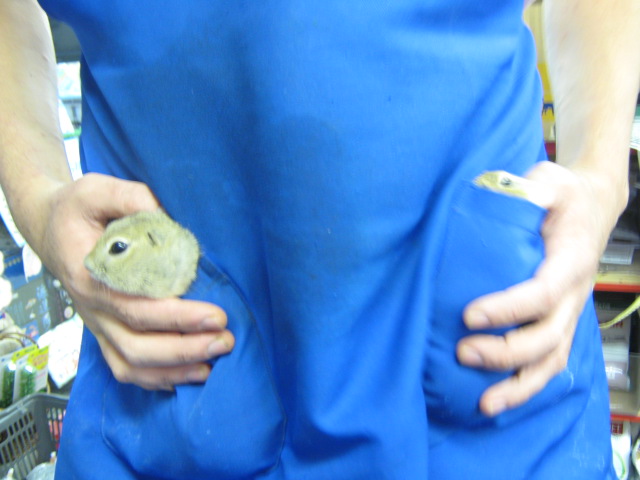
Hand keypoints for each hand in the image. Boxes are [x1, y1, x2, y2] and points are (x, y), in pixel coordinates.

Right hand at [37, 173, 234, 389]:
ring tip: (214, 362)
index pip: (136, 307)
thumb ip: (131, 197)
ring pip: (131, 364)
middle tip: (225, 340)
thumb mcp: (96, 190)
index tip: (216, 315)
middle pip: (136, 345)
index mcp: (90, 276)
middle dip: (184, 348)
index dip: (177, 317)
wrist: (50, 229)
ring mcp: (98, 325)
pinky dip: (156, 379)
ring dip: (174, 370)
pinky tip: (188, 375)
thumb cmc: (78, 211)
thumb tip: (167, 214)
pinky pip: (125, 367)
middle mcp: (93, 308)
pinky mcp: (105, 331)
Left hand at [456, 161, 618, 415]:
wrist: (591, 209)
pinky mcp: (559, 325)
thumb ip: (530, 188)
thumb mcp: (550, 181)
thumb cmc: (565, 196)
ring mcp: (569, 315)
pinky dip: (525, 387)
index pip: (543, 293)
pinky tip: (495, 401)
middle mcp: (574, 295)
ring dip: (518, 386)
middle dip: (505, 352)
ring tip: (482, 403)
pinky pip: (548, 364)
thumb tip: (503, 192)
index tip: (469, 315)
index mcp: (571, 261)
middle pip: (547, 337)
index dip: (509, 309)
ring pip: (551, 362)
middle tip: (463, 352)